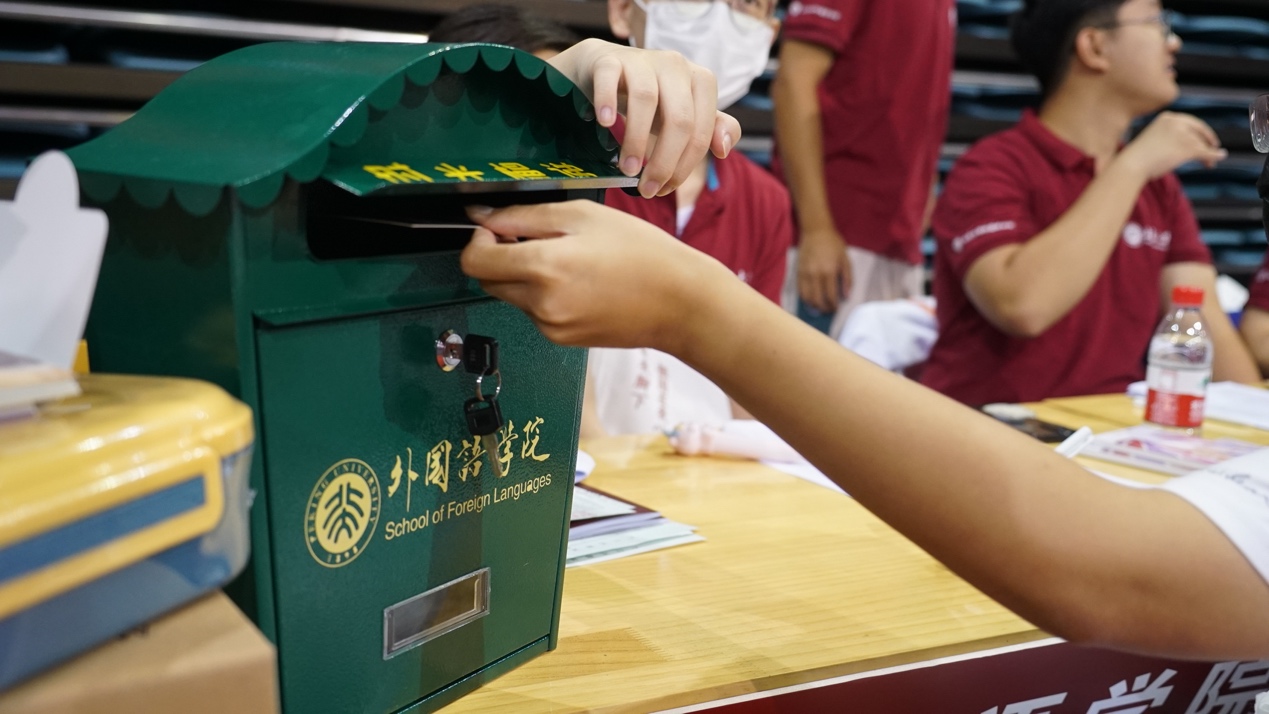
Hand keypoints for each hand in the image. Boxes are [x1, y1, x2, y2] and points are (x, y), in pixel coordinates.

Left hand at [461, 201, 736, 352]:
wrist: (680, 303)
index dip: (478, 240)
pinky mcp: (562, 339)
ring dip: (525, 277)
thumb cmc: (642, 252)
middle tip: (535, 239)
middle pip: (488, 280)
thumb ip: (524, 216)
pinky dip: (546, 296)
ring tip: (571, 261)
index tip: (498, 229)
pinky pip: (536, 312)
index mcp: (543, 267)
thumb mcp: (583, 216)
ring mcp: (551, 326)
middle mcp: (541, 303)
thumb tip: (481, 216)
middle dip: (499, 257)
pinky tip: (581, 283)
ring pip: (513, 296)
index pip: (474, 261)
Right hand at [548, 38, 741, 198]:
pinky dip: (607, 101)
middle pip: (679, 119)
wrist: (606, 69)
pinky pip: (610, 77)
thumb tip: (724, 150)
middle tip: (647, 189)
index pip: (700, 132)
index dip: (684, 167)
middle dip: (664, 161)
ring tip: (627, 169)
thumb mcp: (684, 115)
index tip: (664, 190)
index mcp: (701, 80)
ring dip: (636, 140)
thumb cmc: (652, 99)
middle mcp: (676, 65)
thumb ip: (711, 130)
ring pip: (645, 99)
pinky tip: (605, 123)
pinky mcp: (610, 59)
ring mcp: (643, 59)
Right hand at [796, 229, 850, 313]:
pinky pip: (800, 291)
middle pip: (818, 300)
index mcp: (829, 271)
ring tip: (819, 307)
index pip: (831, 296)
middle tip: (828, 310)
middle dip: (824, 309)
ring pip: (807, 298)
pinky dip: (805, 299)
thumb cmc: (833, 244)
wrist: (816, 231)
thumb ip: (848, 278)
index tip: (836, 309)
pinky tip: (810, 300)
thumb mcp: (845, 259)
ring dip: (813, 306)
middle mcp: (816, 275)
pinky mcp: (798, 273)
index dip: (833, 306)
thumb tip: (846, 296)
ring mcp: (805, 274)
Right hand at [1118, 112, 1226, 180]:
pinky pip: (1206, 152)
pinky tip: (1220, 157)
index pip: (1191, 122)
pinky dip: (1214, 155)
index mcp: (1167, 117)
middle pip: (1199, 132)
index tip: (1207, 139)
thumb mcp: (1154, 139)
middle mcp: (1177, 122)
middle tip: (1213, 150)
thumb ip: (1171, 137)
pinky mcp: (1188, 147)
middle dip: (1207, 142)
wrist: (1132, 164)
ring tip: (1210, 163)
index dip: (1202, 132)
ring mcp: (1183, 134)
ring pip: (1202, 144)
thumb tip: (1188, 147)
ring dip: (1208, 153)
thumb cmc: (1138, 157)